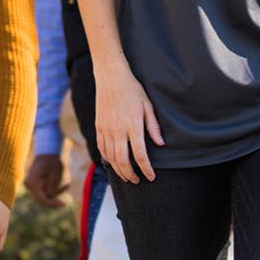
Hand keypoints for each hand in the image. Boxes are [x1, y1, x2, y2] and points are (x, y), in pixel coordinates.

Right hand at [24, 153, 67, 207]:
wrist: (47, 152)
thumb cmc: (52, 161)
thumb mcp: (55, 174)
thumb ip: (52, 186)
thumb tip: (50, 196)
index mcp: (33, 183)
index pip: (41, 199)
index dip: (52, 204)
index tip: (63, 204)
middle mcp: (29, 185)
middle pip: (42, 199)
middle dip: (54, 198)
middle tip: (66, 194)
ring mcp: (30, 185)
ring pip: (44, 195)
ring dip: (55, 192)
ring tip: (67, 184)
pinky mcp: (34, 184)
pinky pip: (44, 191)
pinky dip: (53, 189)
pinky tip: (62, 183)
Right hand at [96, 66, 163, 183]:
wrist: (111, 78)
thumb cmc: (133, 90)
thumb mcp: (148, 106)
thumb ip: (153, 127)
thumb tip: (160, 144)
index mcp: (133, 126)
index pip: (140, 155)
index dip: (146, 169)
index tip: (151, 177)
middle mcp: (118, 131)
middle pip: (123, 161)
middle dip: (131, 175)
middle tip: (137, 181)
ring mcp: (106, 130)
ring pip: (110, 158)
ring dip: (118, 170)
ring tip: (126, 176)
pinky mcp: (98, 127)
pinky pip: (102, 148)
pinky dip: (107, 159)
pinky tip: (113, 163)